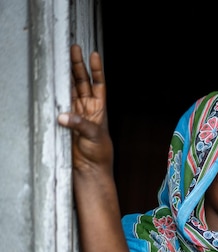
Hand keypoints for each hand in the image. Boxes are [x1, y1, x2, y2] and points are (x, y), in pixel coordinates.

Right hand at [57, 44, 112, 172]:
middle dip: (77, 65)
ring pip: (69, 89)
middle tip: (73, 48)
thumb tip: (62, 116)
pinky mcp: (63, 120)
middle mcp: (86, 108)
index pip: (99, 84)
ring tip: (61, 58)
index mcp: (99, 109)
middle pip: (81, 82)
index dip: (96, 70)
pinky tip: (51, 80)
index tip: (94, 55)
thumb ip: (80, 125)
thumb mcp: (94, 137)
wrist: (89, 170)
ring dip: (65, 74)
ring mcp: (73, 113)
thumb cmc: (99, 154)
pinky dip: (54, 92)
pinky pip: (58, 102)